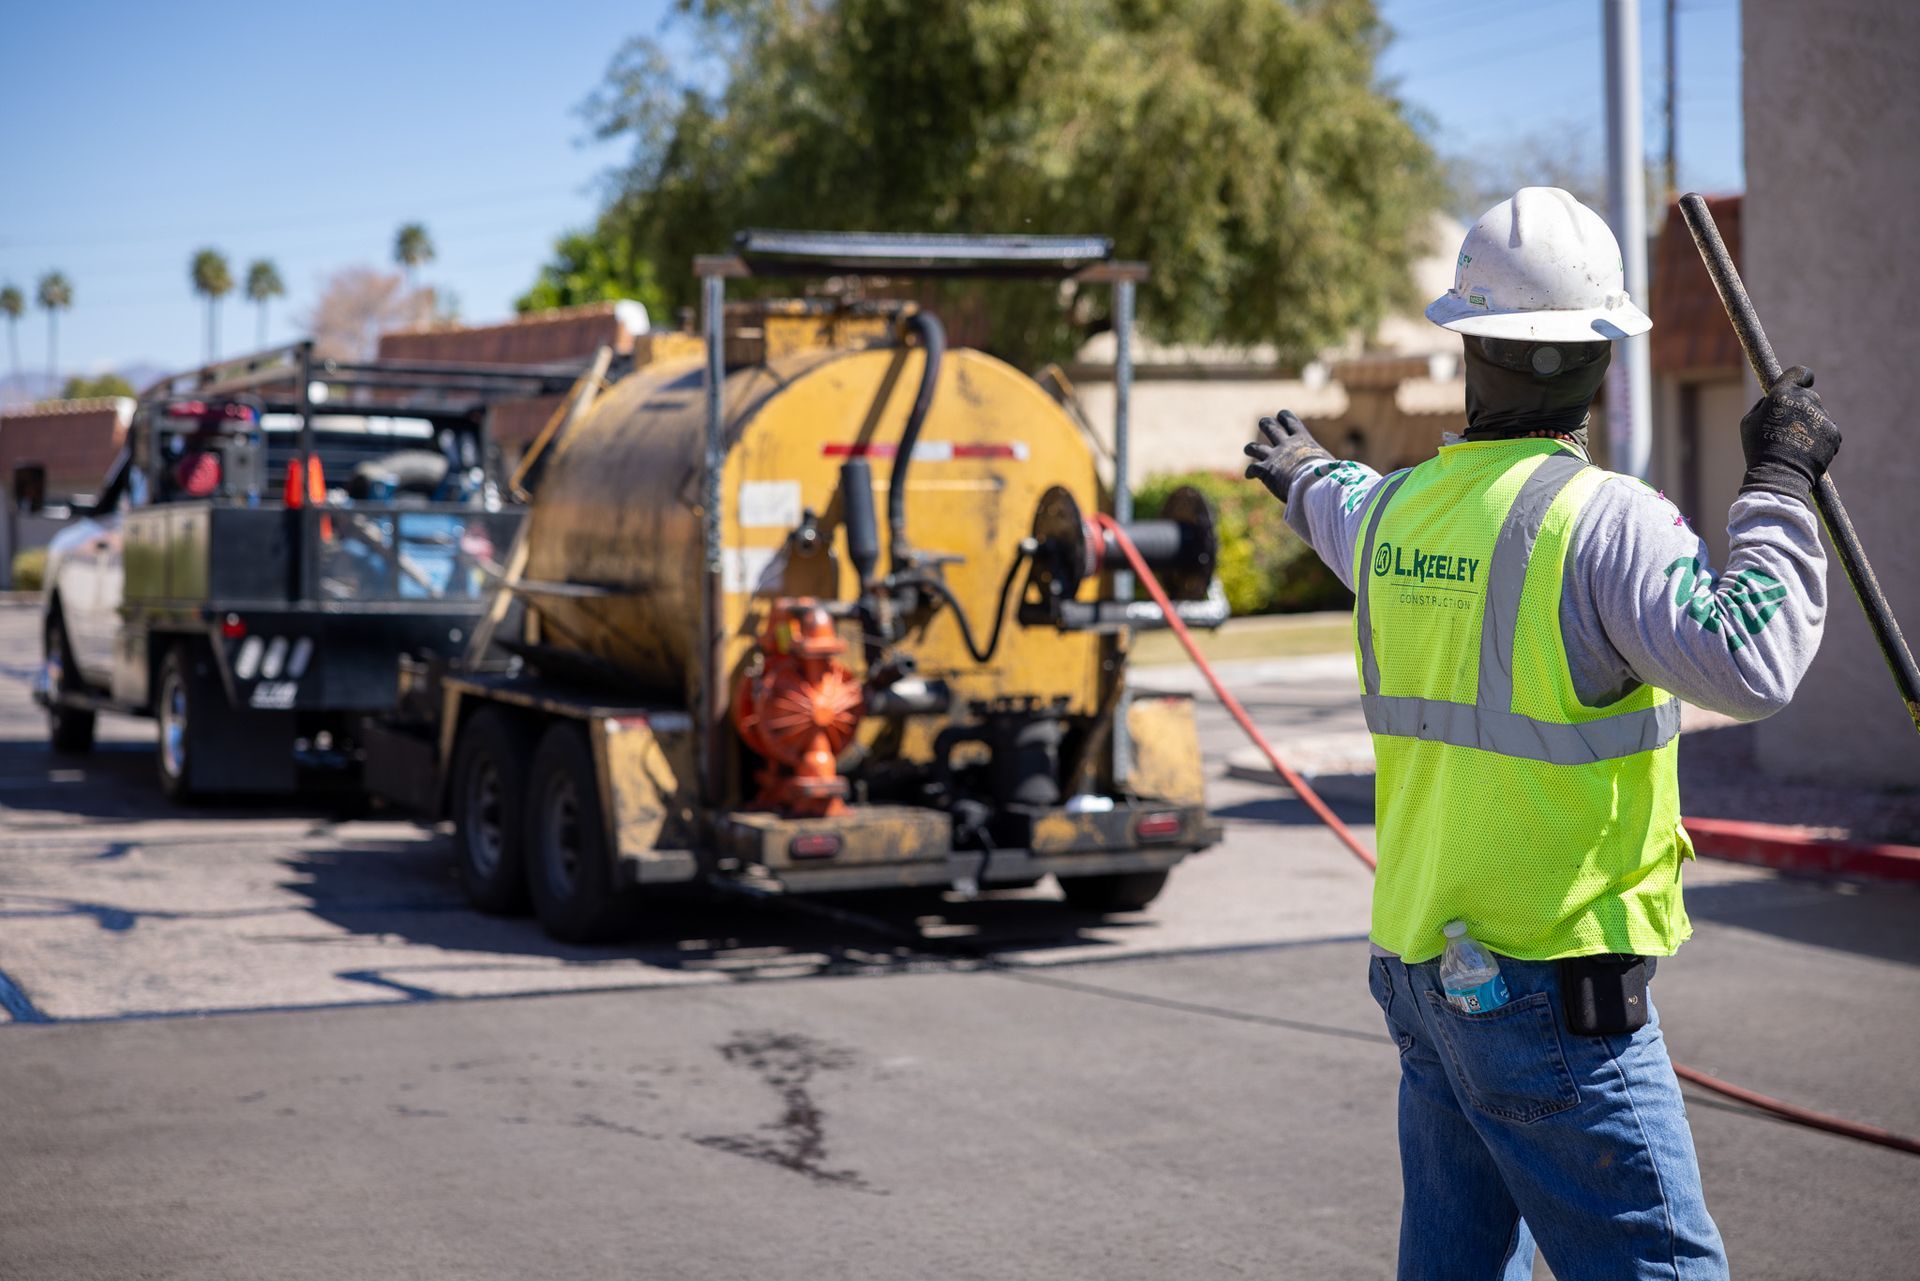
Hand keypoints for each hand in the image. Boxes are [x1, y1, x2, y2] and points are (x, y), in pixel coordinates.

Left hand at [1243, 410, 1331, 502]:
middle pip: (1269, 426)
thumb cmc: (1329, 476)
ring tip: (1249, 449)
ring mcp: (1273, 456)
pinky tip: (1250, 476)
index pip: (1290, 421)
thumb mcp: (1332, 465)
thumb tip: (1354, 475)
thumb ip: (1332, 466)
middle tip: (1264, 423)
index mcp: (1303, 439)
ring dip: (1251, 448)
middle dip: (1266, 424)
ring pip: (1254, 447)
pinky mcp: (1266, 470)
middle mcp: (1285, 444)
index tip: (1282, 416)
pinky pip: (1253, 469)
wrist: (1315, 484)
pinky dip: (1250, 472)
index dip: (1285, 417)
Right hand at [1740, 366, 1839, 499]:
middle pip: (1808, 396)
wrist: (1779, 475)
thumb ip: (1765, 404)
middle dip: (1801, 407)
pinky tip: (1807, 450)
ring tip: (1796, 443)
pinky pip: (1827, 430)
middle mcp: (1805, 400)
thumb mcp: (1749, 422)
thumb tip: (1775, 397)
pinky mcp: (1834, 432)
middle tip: (1789, 427)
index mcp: (1782, 393)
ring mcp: (1822, 416)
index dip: (1801, 377)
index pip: (1799, 373)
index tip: (1804, 382)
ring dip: (1810, 424)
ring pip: (1819, 414)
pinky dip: (1820, 438)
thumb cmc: (1759, 449)